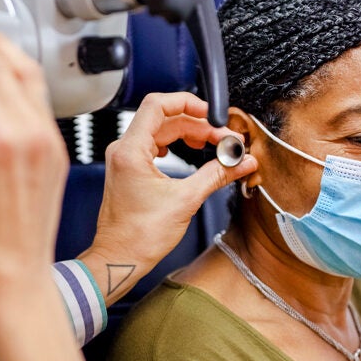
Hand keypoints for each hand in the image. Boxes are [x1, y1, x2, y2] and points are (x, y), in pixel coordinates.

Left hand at [79, 92, 257, 304]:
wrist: (119, 258)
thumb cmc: (139, 236)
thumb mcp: (186, 200)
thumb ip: (216, 175)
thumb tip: (241, 162)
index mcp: (131, 151)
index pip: (158, 104)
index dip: (188, 102)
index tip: (211, 113)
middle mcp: (124, 150)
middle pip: (164, 118)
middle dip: (197, 125)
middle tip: (223, 140)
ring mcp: (125, 160)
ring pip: (160, 131)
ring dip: (188, 134)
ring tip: (212, 146)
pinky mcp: (129, 170)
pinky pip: (154, 145)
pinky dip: (176, 145)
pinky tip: (190, 153)